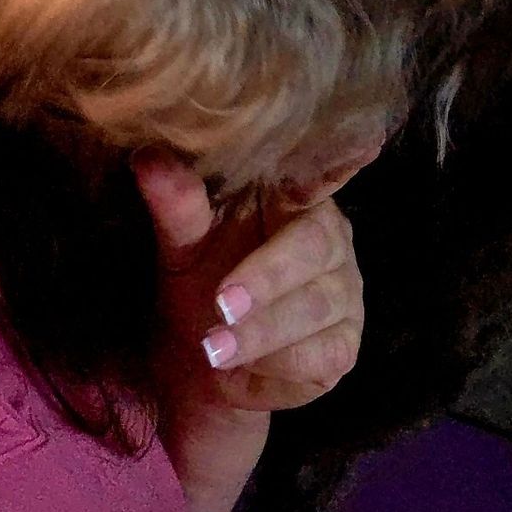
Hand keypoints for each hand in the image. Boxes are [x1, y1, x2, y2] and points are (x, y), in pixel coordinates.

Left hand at [132, 149, 363, 511]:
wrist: (201, 358)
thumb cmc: (199, 276)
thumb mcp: (180, 241)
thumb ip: (176, 202)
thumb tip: (148, 158)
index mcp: (293, 196)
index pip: (322, 172)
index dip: (343, 160)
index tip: (362, 143)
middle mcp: (329, 237)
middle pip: (313, 247)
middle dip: (266, 277)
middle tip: (223, 304)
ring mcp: (343, 292)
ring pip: (315, 306)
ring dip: (262, 331)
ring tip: (213, 348)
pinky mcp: (343, 345)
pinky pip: (320, 353)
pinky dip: (276, 363)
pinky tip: (242, 368)